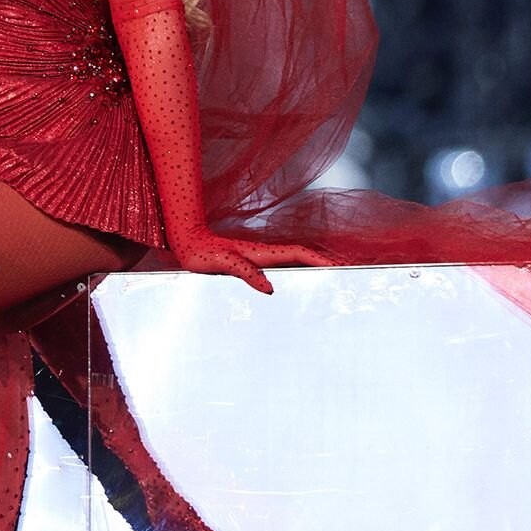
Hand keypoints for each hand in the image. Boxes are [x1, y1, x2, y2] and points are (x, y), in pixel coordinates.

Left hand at [168, 230, 332, 293]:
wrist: (187, 242)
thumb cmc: (202, 252)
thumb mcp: (223, 263)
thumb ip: (246, 273)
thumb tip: (270, 288)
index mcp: (261, 252)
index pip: (298, 253)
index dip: (318, 259)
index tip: (338, 266)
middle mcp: (263, 253)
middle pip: (301, 256)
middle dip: (322, 262)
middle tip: (343, 272)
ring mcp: (258, 258)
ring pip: (291, 262)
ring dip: (310, 267)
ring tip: (328, 278)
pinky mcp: (250, 263)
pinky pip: (278, 268)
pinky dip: (292, 273)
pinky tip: (294, 283)